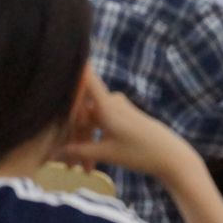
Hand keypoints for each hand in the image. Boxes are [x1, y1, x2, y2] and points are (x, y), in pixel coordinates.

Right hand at [58, 69, 198, 184]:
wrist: (170, 156)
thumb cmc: (139, 152)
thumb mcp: (106, 154)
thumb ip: (78, 151)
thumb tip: (52, 152)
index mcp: (106, 105)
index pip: (86, 79)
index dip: (74, 68)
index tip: (61, 52)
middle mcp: (111, 101)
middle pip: (82, 113)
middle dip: (72, 138)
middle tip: (66, 165)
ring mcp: (117, 108)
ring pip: (90, 123)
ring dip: (83, 145)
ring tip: (80, 171)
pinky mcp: (122, 117)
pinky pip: (100, 126)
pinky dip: (94, 142)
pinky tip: (90, 166)